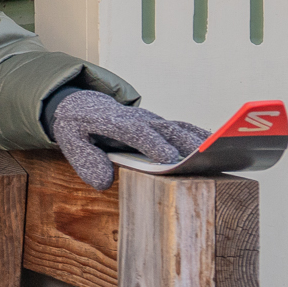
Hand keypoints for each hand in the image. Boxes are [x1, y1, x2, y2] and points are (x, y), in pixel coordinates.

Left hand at [46, 89, 209, 189]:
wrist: (83, 104)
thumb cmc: (77, 124)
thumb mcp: (69, 140)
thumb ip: (86, 160)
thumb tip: (103, 182)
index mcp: (113, 121)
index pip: (135, 130)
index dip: (153, 143)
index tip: (169, 159)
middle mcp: (137, 118)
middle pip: (164, 128)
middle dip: (183, 143)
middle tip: (202, 160)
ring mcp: (151, 120)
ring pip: (177, 128)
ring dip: (198, 141)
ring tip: (218, 156)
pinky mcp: (159, 125)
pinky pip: (183, 129)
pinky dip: (201, 137)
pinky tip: (217, 148)